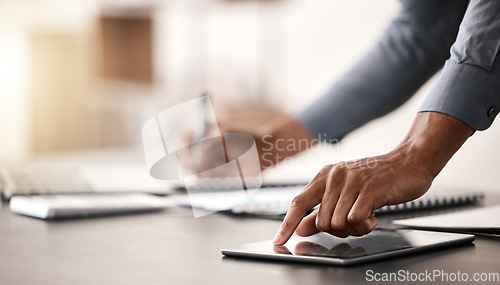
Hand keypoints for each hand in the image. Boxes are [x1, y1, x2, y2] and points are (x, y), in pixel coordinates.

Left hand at [273, 149, 432, 244]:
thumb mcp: (345, 191)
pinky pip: (356, 219)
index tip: (279, 240)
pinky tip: (374, 215)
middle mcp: (335, 176)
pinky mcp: (370, 188)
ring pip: (337, 223)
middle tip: (355, 222)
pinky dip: (365, 225)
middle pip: (322, 221)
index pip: (299, 202)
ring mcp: (352, 181)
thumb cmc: (377, 178)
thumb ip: (321, 209)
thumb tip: (300, 228)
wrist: (410, 162)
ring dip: (353, 228)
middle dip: (338, 231)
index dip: (287, 224)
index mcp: (325, 176)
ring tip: (366, 216)